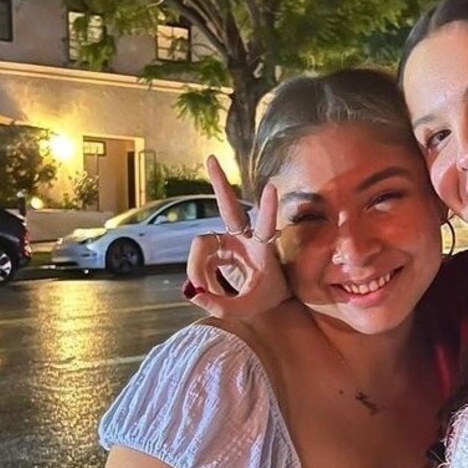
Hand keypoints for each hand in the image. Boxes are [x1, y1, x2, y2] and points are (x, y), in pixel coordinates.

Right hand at [184, 154, 289, 318]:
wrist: (267, 297)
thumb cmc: (265, 298)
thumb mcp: (248, 308)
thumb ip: (222, 306)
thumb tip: (195, 295)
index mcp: (262, 249)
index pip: (266, 227)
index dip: (268, 209)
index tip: (271, 187)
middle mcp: (243, 238)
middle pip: (228, 207)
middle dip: (219, 183)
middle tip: (211, 158)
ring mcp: (227, 240)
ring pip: (201, 244)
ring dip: (199, 270)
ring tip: (208, 293)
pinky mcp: (215, 247)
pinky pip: (198, 260)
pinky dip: (199, 277)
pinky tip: (208, 290)